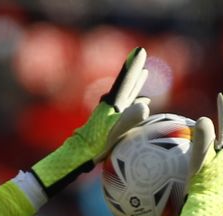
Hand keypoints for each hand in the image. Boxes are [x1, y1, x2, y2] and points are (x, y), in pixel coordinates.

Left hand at [30, 47, 150, 195]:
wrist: (77, 157)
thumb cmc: (94, 147)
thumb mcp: (113, 133)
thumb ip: (128, 119)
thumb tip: (145, 106)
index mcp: (111, 106)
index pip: (125, 82)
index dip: (133, 67)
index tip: (140, 50)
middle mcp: (110, 108)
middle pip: (125, 85)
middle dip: (134, 72)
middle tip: (142, 57)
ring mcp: (110, 116)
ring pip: (126, 96)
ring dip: (134, 86)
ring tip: (144, 75)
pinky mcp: (109, 125)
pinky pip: (126, 110)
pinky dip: (134, 104)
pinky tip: (142, 106)